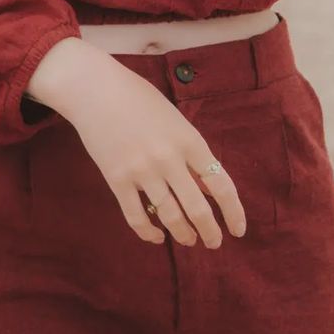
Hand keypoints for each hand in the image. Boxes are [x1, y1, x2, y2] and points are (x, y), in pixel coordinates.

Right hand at [71, 63, 247, 246]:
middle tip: (214, 243)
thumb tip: (210, 190)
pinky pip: (136, 216)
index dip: (234, 212)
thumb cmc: (140, 100)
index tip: (238, 230)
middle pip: (198, 208)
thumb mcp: (176, 122)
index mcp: (189, 141)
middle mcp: (169, 159)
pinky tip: (157, 237)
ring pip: (170, 217)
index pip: (221, 185)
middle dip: (210, 232)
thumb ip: (193, 156)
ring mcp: (142, 171)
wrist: (96, 90)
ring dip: (183, 235)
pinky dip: (149, 232)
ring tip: (189, 241)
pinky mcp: (117, 180)